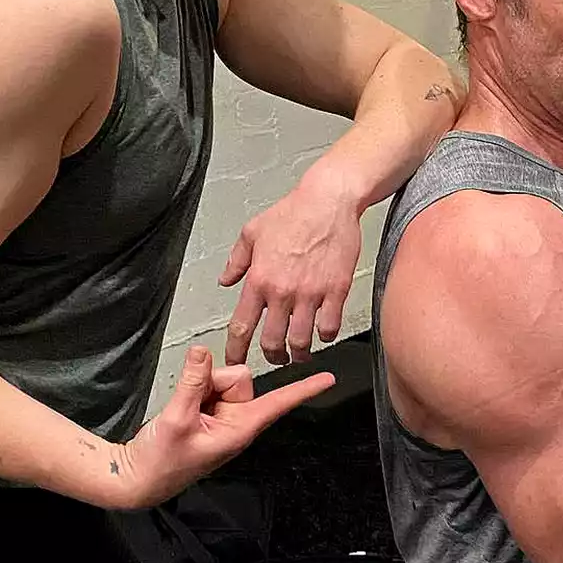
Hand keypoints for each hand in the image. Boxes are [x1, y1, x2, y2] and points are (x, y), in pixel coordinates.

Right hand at [116, 346, 333, 509]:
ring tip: (184, 413)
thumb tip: (202, 351)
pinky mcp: (208, 409)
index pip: (279, 403)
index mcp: (240, 428)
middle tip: (191, 408)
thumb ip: (192, 382)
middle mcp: (237, 420)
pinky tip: (183, 411)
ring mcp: (222, 414)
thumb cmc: (160, 463)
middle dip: (212, 383)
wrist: (137, 477)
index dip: (304, 390)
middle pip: (239, 377)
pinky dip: (193, 391)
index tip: (330, 379)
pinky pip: (206, 383)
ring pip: (221, 377)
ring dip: (200, 388)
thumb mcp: (177, 419)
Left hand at [222, 183, 362, 365]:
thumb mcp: (252, 231)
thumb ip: (236, 260)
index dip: (236, 351)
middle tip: (276, 358)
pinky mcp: (336, 290)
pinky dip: (326, 336)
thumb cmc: (292, 212)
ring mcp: (311, 293)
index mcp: (259, 279)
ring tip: (300, 353)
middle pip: (272, 342)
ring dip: (299, 353)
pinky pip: (330, 327)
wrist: (328, 201)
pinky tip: (323, 333)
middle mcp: (282, 291)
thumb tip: (226, 281)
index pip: (241, 326)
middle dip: (272, 357)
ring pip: (301, 341)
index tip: (235, 361)